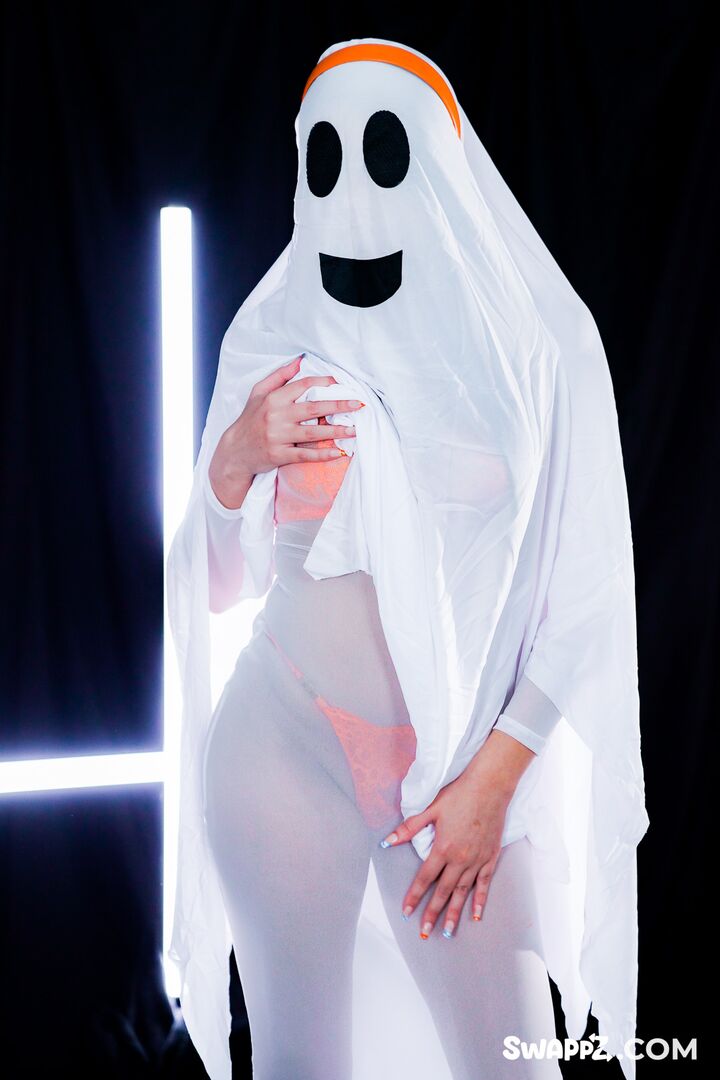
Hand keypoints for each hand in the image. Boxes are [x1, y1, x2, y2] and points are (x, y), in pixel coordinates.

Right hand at [208, 354, 364, 508]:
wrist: (234, 451)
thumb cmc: (250, 419)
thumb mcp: (258, 393)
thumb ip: (279, 376)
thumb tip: (299, 361)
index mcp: (274, 399)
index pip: (303, 386)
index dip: (324, 383)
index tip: (341, 383)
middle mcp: (277, 417)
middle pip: (313, 409)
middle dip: (338, 405)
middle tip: (358, 405)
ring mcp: (278, 437)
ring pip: (313, 433)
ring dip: (336, 432)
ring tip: (355, 430)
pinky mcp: (279, 455)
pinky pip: (305, 455)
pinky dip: (322, 455)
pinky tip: (338, 453)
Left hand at [379, 729, 534, 938]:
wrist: (490, 787)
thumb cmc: (459, 795)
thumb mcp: (431, 809)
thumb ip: (410, 828)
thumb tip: (387, 841)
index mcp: (443, 848)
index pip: (425, 878)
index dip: (414, 896)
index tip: (406, 912)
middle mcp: (460, 859)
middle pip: (443, 891)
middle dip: (432, 913)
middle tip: (424, 932)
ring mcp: (477, 860)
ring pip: (463, 892)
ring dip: (454, 913)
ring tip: (446, 932)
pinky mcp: (490, 858)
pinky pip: (484, 884)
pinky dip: (480, 901)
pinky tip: (476, 916)